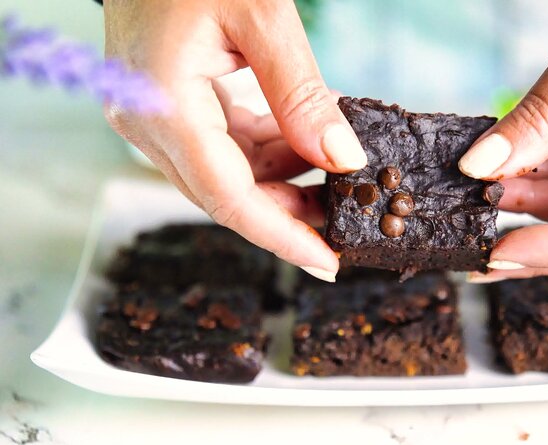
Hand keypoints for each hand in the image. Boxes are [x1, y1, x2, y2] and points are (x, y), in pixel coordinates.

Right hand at [103, 0, 367, 281]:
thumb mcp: (262, 16)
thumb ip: (301, 94)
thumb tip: (343, 159)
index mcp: (164, 106)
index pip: (229, 198)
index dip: (283, 237)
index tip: (330, 263)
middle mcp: (147, 122)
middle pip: (226, 195)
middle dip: (289, 215)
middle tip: (346, 223)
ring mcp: (152, 116)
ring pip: (225, 176)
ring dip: (282, 183)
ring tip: (335, 180)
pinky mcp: (166, 105)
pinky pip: (221, 148)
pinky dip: (266, 152)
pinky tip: (303, 145)